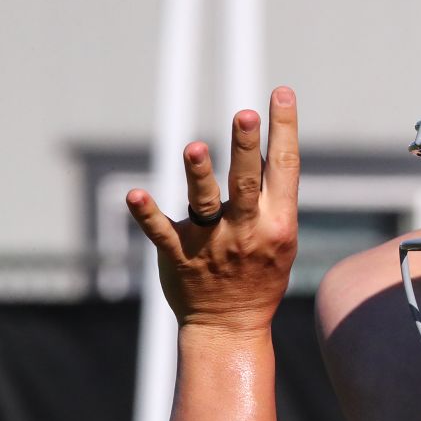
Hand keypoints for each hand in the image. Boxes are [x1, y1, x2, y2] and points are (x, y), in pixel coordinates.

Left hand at [126, 86, 300, 335]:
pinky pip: (162, 232)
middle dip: (247, 147)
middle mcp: (247, 230)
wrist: (231, 326)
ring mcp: (213, 243)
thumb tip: (265, 145)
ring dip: (200, 176)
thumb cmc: (259, 274)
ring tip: (195, 148)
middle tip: (245, 114)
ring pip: (206, 204)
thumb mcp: (281, 237)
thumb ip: (273, 197)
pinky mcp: (180, 256)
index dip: (285, 129)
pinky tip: (134, 194)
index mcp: (278, 222)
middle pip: (248, 182)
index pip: (285, 167)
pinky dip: (147, 213)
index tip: (282, 93)